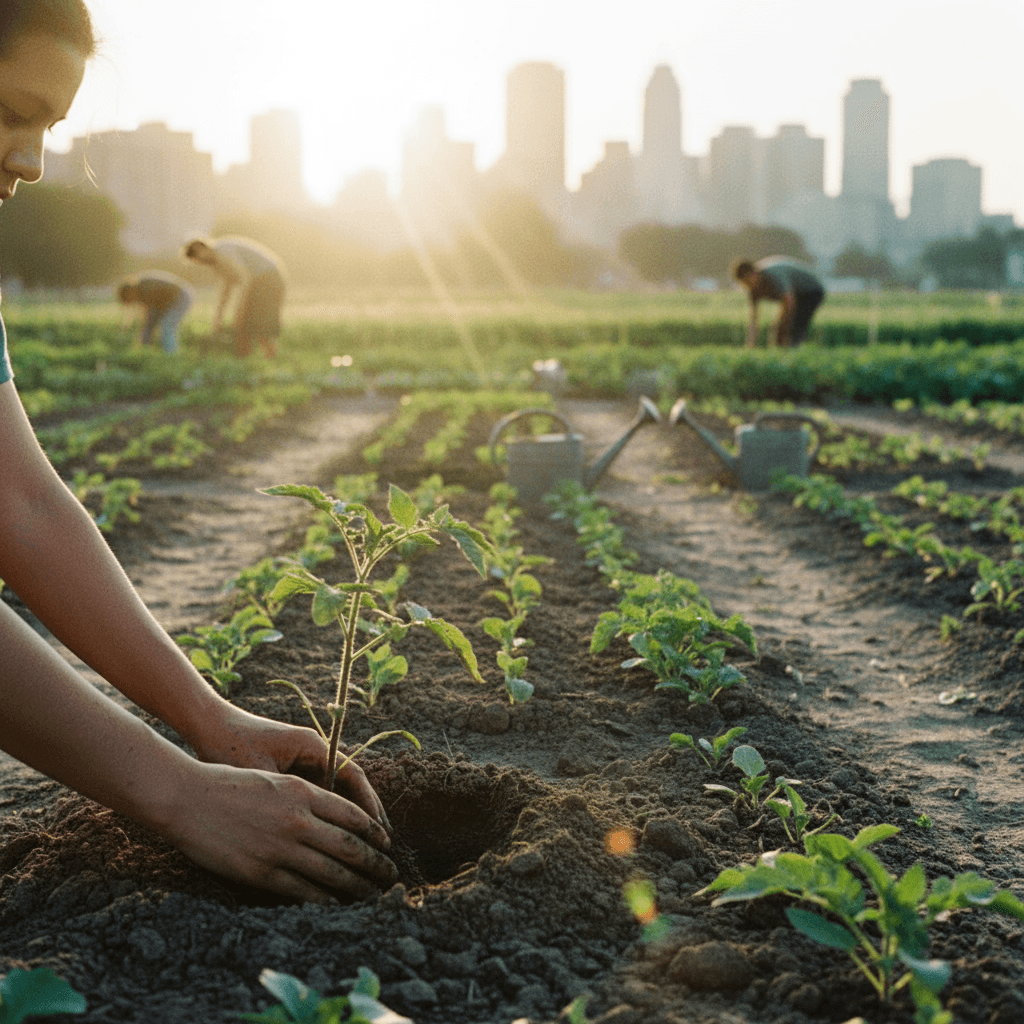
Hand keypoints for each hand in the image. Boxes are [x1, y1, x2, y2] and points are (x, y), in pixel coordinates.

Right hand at [160, 760, 398, 902]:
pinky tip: (337, 904)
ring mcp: (280, 848)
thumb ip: (305, 797)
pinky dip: (325, 899)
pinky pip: (303, 891)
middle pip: (352, 847)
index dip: (376, 833)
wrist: (186, 797)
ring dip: (358, 886)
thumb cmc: (229, 783)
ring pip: (333, 873)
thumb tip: (332, 814)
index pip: (354, 815)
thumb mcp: (276, 779)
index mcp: (304, 793)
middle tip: (392, 875)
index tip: (387, 843)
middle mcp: (298, 821)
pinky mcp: (261, 872)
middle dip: (377, 864)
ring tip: (373, 895)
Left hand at [187, 705, 388, 827]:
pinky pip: (315, 794)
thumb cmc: (230, 746)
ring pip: (333, 791)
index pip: (352, 776)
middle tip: (381, 844)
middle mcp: (312, 750)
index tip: (380, 832)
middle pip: (349, 785)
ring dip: (346, 817)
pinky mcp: (288, 768)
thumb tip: (317, 830)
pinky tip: (328, 838)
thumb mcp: (262, 777)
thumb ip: (290, 800)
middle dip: (365, 815)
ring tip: (360, 847)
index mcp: (312, 746)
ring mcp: (301, 759)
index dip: (368, 806)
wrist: (206, 724)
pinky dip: (324, 814)